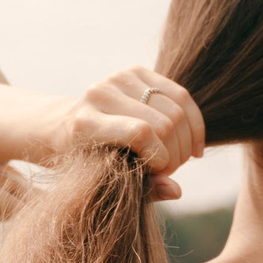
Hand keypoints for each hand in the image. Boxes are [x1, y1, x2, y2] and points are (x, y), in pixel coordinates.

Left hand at [38, 67, 204, 200]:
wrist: (69, 128)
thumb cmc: (90, 162)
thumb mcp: (111, 182)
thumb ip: (144, 189)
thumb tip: (177, 191)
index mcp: (86, 123)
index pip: (139, 132)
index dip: (160, 156)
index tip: (159, 171)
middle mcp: (99, 94)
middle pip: (163, 122)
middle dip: (176, 153)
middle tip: (170, 169)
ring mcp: (118, 78)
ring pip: (176, 109)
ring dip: (185, 141)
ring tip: (177, 158)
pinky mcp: (136, 71)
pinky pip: (180, 95)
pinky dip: (193, 124)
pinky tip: (192, 146)